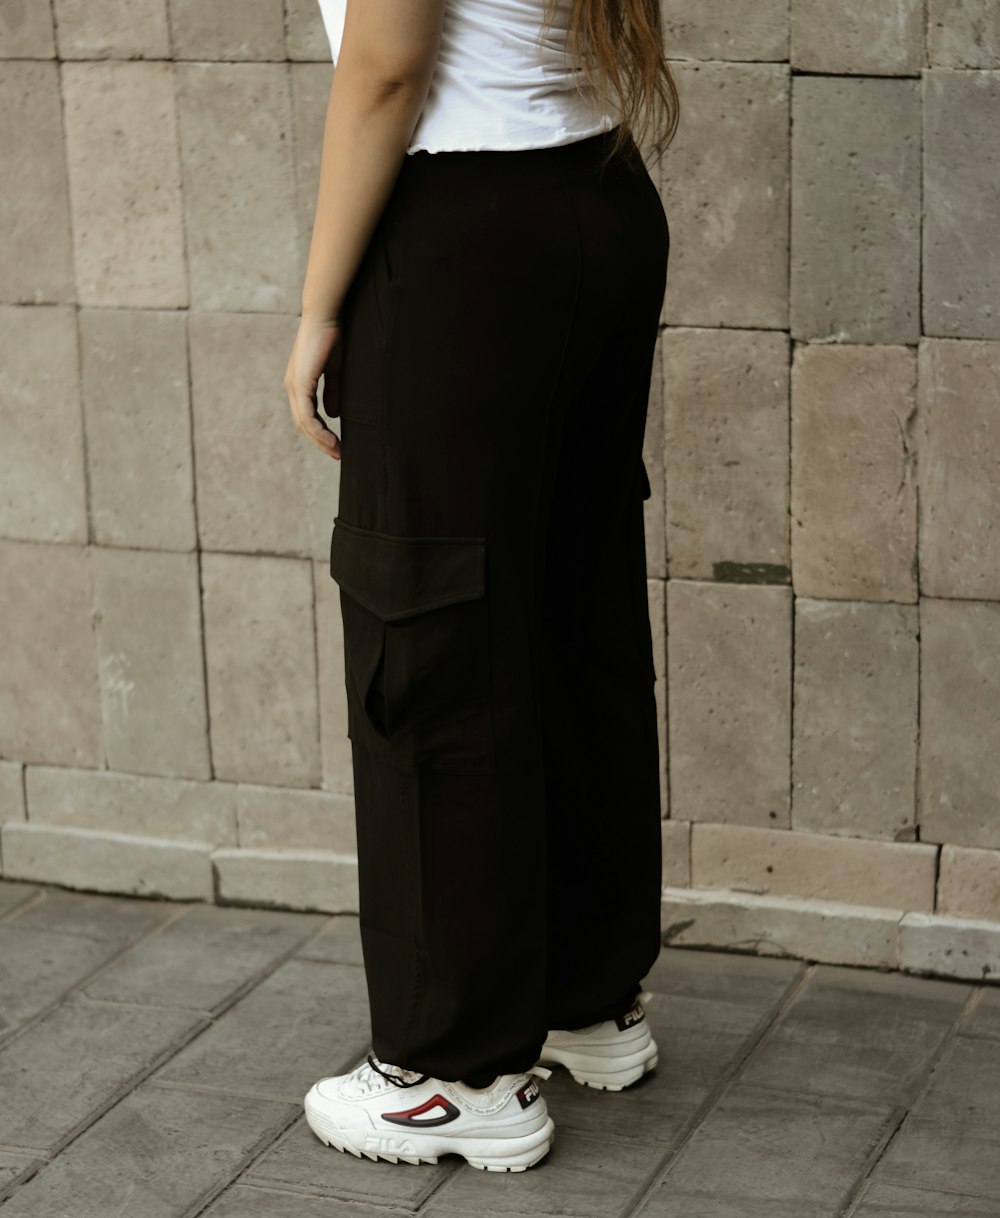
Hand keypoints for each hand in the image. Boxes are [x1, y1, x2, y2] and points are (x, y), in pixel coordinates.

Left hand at [284, 316, 343, 459]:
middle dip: (320, 442)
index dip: (320, 433)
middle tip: (337, 454)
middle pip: (303, 425)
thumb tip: (333, 414)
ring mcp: (294, 386)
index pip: (306, 416)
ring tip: (337, 450)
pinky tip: (331, 437)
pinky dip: (319, 429)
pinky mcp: (300, 384)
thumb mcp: (333, 370)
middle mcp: (292, 387)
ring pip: (304, 423)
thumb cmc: (330, 338)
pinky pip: (308, 415)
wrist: (324, 317)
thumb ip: (332, 392)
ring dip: (320, 440)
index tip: (336, 444)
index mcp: (298, 384)